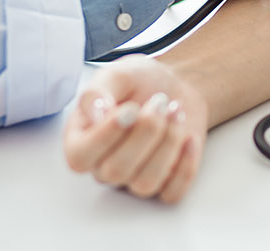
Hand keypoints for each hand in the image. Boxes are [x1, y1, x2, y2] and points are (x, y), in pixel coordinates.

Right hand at [64, 57, 208, 203]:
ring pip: (145, 183)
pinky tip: (189, 136)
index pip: (80, 157)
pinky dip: (185, 165)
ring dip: (167, 143)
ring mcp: (133, 179)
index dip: (106, 135)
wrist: (174, 86)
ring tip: (176, 111)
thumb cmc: (139, 82)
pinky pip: (172, 193)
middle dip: (146, 131)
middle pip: (116, 171)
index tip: (131, 108)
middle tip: (160, 101)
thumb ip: (97, 92)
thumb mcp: (116, 75)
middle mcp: (103, 166)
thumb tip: (95, 114)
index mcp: (81, 140)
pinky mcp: (164, 184)